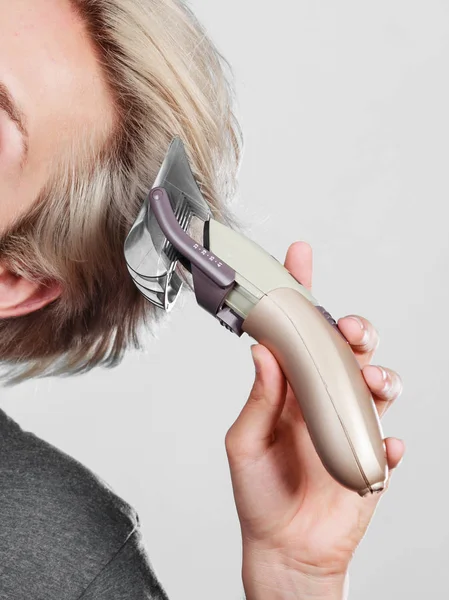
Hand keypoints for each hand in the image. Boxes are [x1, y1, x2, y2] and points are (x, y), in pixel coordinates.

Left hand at [225, 242, 403, 599]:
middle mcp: (320, 399)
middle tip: (349, 332)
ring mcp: (348, 425)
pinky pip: (391, 439)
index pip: (294, 332)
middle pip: (345, 350)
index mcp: (288, 389)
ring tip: (372, 386)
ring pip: (377, 384)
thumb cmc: (259, 493)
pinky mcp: (370, 456)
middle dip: (353, 330)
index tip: (298, 257)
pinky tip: (382, 447)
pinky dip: (391, 439)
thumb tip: (262, 351)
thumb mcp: (245, 443)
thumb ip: (258, 399)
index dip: (298, 293)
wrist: (284, 548)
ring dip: (381, 377)